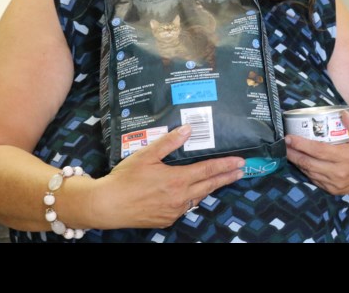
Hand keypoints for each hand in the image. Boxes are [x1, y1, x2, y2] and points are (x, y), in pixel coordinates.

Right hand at [96, 124, 244, 228]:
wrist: (107, 205)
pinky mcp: (166, 220)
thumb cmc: (124, 179)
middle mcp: (179, 197)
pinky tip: (193, 194)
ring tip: (221, 180)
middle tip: (241, 172)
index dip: (226, 165)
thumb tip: (188, 129)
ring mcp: (173, 211)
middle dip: (226, 177)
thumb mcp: (146, 155)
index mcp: (177, 180)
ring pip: (198, 198)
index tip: (241, 162)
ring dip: (210, 188)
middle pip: (209, 186)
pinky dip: (192, 199)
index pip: (208, 170)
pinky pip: (185, 208)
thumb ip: (169, 143)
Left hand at [284, 111, 348, 194]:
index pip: (318, 150)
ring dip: (297, 162)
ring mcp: (336, 183)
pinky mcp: (333, 190)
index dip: (302, 144)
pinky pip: (315, 180)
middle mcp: (340, 172)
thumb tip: (342, 113)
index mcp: (347, 156)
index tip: (290, 138)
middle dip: (293, 153)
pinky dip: (305, 170)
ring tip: (288, 152)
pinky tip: (300, 161)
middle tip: (283, 144)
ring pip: (310, 173)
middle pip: (309, 163)